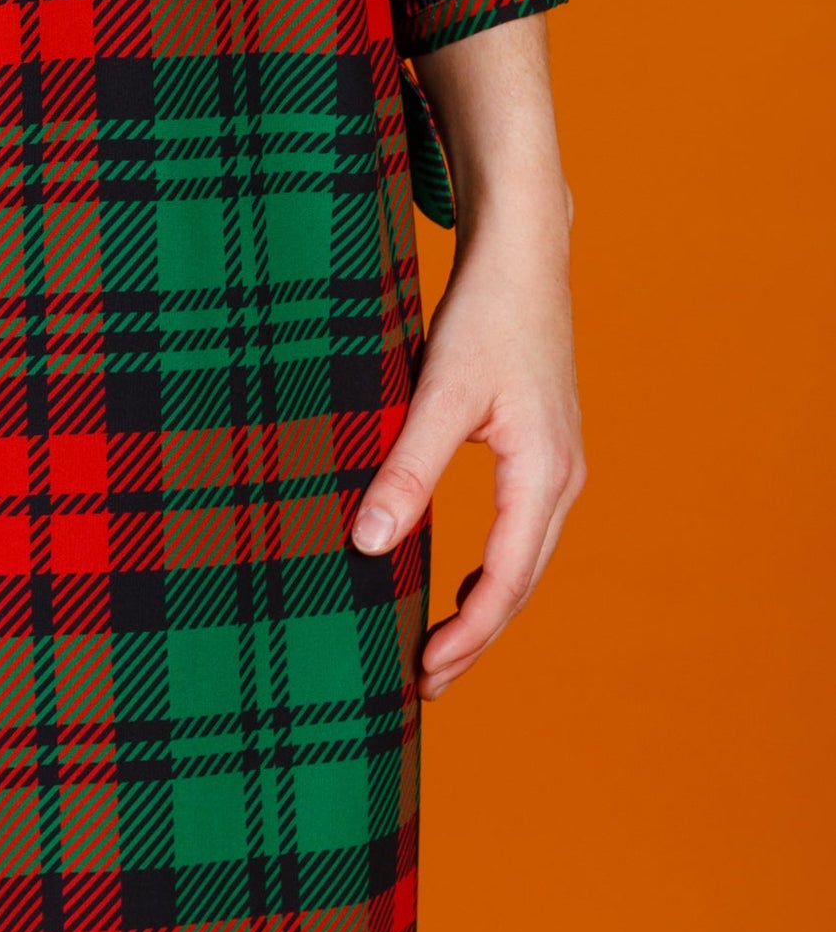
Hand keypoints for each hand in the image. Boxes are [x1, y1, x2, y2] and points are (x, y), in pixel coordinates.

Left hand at [350, 17, 585, 698]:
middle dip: (475, 636)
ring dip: (484, 606)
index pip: (507, 582)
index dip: (466, 635)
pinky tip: (455, 578)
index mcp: (543, 474)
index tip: (421, 673)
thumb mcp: (438, 390)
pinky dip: (492, 567)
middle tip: (424, 684)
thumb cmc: (486, 313)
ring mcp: (556, 463)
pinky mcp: (541, 446)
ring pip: (523, 559)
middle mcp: (561, 478)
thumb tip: (368, 544)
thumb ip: (407, 468)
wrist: (525, 247)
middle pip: (521, 582)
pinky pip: (520, 529)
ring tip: (437, 648)